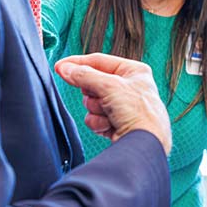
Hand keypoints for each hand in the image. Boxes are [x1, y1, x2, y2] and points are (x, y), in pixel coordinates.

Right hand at [55, 53, 171, 154]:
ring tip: (111, 115)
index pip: (99, 61)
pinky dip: (99, 123)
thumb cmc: (140, 114)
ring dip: (97, 111)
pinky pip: (94, 118)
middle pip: (93, 84)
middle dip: (93, 95)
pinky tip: (111, 127)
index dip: (78, 63)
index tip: (60, 66)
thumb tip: (65, 68)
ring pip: (92, 103)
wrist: (145, 145)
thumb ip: (84, 76)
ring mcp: (122, 107)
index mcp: (134, 71)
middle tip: (100, 98)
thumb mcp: (109, 86)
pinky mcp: (115, 124)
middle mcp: (129, 87)